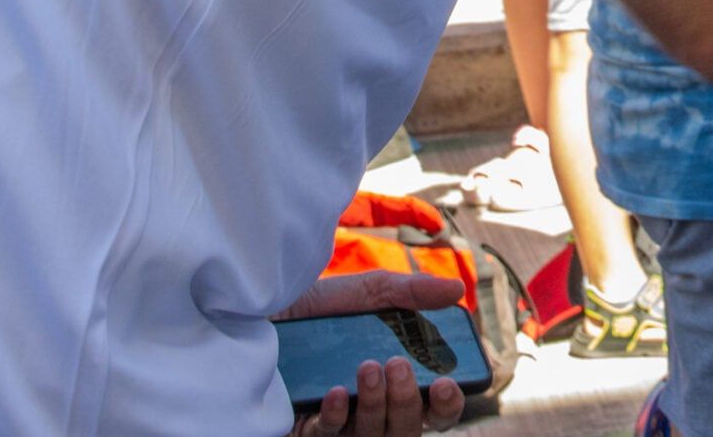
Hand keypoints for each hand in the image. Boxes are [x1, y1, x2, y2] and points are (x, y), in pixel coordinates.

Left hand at [278, 271, 468, 434]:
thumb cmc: (314, 309)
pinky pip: (328, 436)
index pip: (432, 407)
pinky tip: (333, 392)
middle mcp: (369, 408)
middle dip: (408, 401)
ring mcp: (338, 423)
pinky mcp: (304, 430)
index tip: (446, 383)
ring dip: (376, 406)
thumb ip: (409, 293)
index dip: (447, 403)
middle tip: (396, 365)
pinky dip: (335, 416)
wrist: (254, 312)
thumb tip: (458, 290)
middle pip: (407, 429)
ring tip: (367, 367)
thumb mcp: (363, 293)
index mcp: (391, 379)